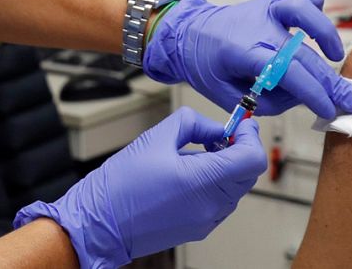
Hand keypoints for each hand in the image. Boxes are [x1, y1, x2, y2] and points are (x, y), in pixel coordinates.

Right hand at [13, 108, 267, 268]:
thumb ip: (193, 123)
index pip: (252, 159)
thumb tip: (215, 127)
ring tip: (195, 154)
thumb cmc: (121, 183)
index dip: (250, 137)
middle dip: (238, 149)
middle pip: (247, 173)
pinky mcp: (199, 229)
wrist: (100, 223)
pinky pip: (220, 201)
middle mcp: (211, 206)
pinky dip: (215, 183)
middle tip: (217, 134)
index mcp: (202, 181)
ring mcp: (206, 221)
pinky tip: (189, 173)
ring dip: (226, 166)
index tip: (241, 125)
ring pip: (236, 188)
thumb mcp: (156, 137)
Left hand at [143, 0, 351, 118]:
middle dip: (330, 80)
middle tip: (350, 99)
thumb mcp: (226, 96)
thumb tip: (300, 98)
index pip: (286, 73)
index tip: (328, 109)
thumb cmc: (206, 66)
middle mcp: (257, 29)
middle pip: (302, 52)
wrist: (188, 33)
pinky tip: (319, 15)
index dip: (312, 93)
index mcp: (243, 54)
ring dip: (324, 32)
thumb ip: (264, 102)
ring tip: (334, 55)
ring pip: (301, 8)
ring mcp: (265, 11)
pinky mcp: (269, 0)